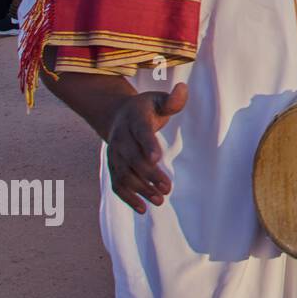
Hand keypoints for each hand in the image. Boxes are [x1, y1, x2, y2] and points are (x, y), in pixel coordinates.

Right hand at [104, 82, 186, 213]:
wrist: (117, 115)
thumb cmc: (146, 108)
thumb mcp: (159, 99)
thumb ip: (173, 100)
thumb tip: (183, 89)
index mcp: (134, 119)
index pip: (141, 132)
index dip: (148, 144)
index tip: (157, 158)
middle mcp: (120, 138)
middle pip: (132, 159)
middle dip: (149, 175)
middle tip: (167, 188)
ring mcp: (115, 154)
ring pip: (124, 174)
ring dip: (140, 189)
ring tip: (160, 200)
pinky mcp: (113, 166)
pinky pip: (117, 184)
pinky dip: (127, 198)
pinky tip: (143, 209)